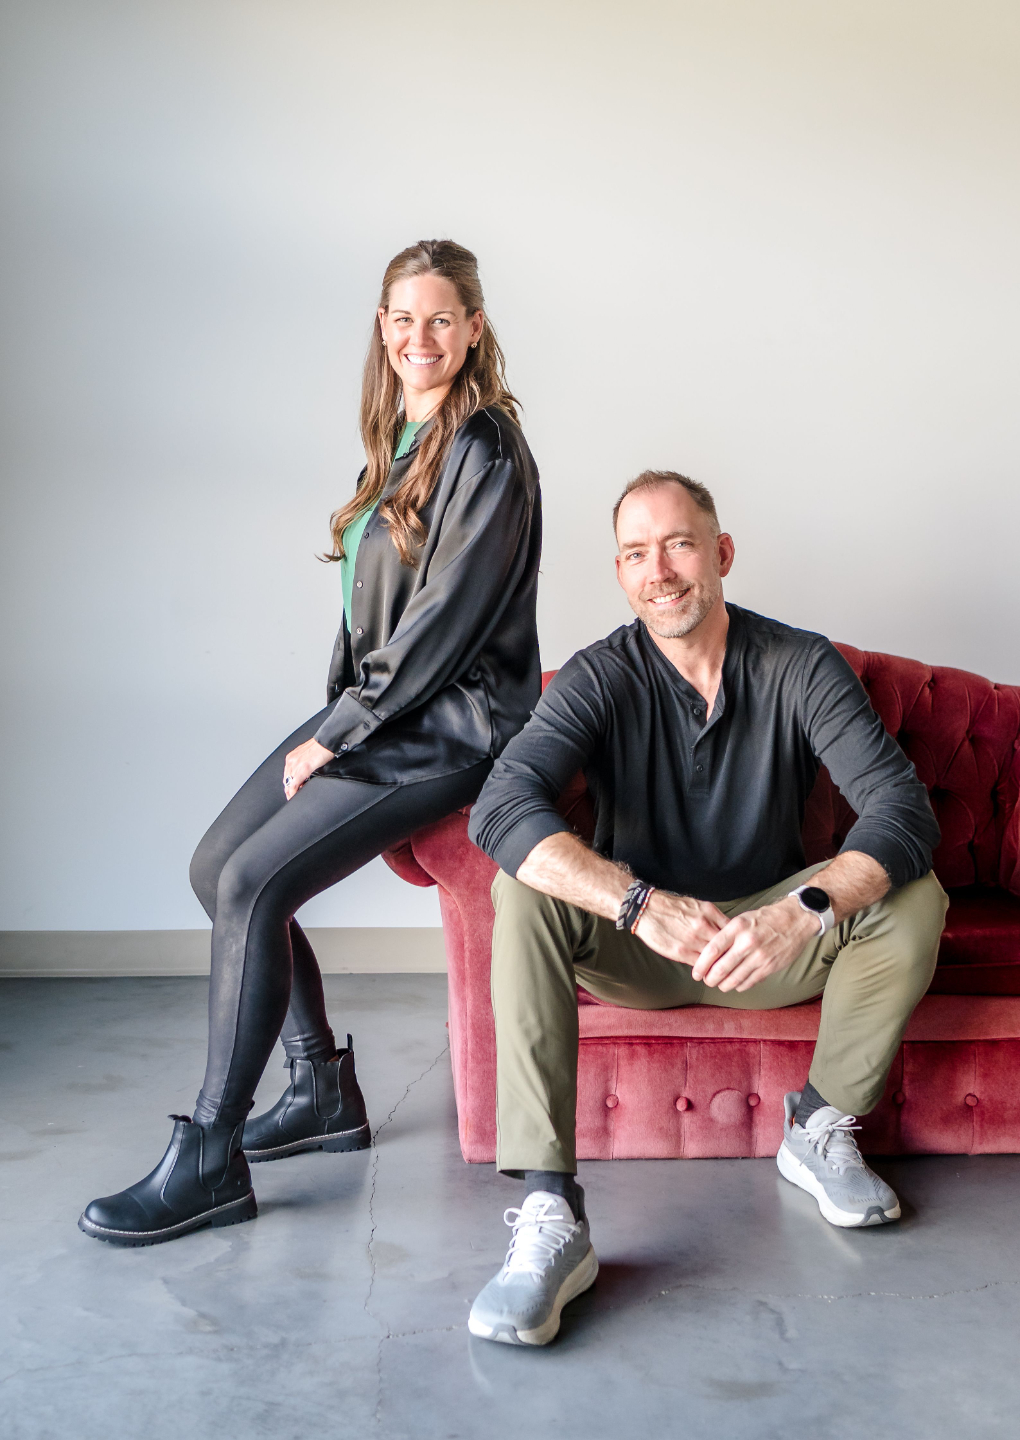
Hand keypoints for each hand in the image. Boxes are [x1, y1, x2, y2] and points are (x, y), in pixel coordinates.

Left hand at [282, 739, 333, 798]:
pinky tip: (294, 796)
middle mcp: (291, 760)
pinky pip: (294, 785)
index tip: (290, 789)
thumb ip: (303, 764)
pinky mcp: (303, 770)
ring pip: (288, 783)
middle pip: (286, 780)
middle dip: (288, 789)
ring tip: (293, 798)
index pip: (287, 774)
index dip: (288, 783)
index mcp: (292, 757)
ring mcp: (296, 765)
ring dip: (290, 792)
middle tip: (291, 796)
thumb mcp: (307, 755)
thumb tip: (305, 774)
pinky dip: (293, 792)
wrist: (327, 742)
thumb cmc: (321, 747)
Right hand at [633, 890, 728, 964]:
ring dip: (718, 967)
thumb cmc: (672, 906)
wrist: (647, 908)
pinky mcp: (681, 952)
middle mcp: (704, 926)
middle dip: (731, 957)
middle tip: (733, 965)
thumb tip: (727, 932)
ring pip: (714, 959)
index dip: (737, 943)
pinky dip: (705, 970)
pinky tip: (706, 972)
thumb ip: (713, 918)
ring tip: (721, 972)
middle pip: (727, 947)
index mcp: (709, 912)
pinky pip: (700, 965)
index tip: (738, 950)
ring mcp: (693, 940)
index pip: (732, 932)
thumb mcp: (697, 905)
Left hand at [691, 897, 817, 991]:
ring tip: (720, 984)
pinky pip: (749, 982)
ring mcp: (759, 956)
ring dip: (723, 985)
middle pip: (721, 968)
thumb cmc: (766, 918)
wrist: (796, 920)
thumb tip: (710, 953)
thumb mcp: (743, 919)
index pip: (712, 950)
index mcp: (737, 927)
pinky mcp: (770, 967)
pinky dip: (739, 985)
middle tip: (707, 981)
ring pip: (734, 979)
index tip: (696, 973)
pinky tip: (736, 983)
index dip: (701, 965)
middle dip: (710, 979)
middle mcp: (747, 942)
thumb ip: (728, 935)